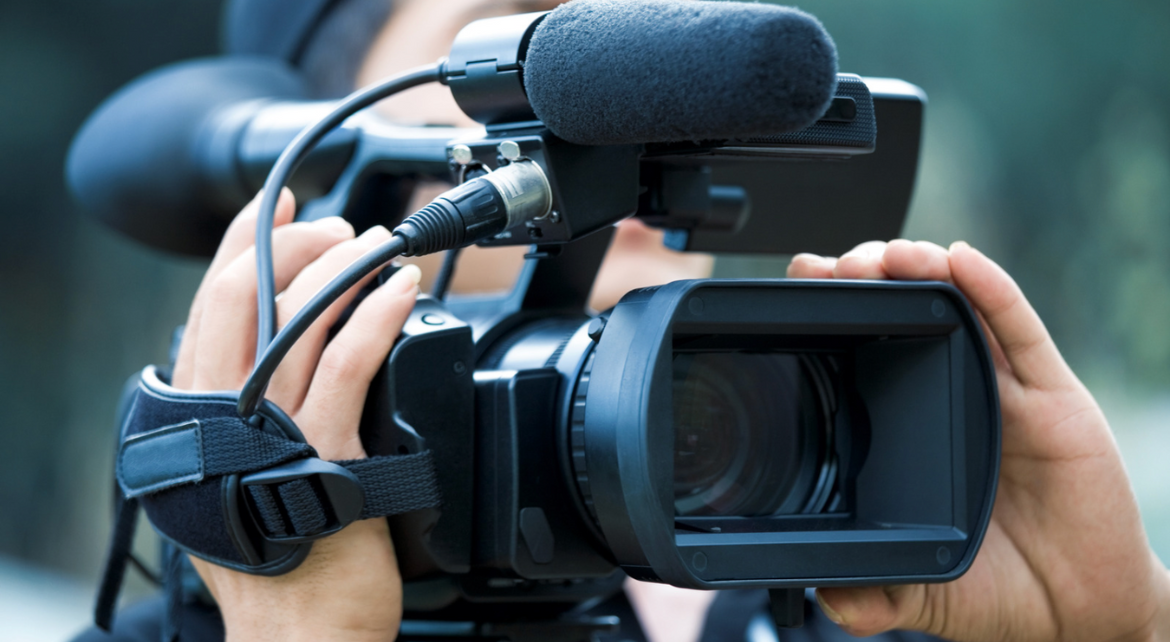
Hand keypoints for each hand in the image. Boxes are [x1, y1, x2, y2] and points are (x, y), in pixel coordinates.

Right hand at [171, 190, 419, 641]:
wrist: (301, 632)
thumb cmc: (283, 558)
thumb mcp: (244, 473)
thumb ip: (247, 413)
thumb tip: (282, 350)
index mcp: (200, 411)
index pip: (214, 304)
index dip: (247, 243)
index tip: (285, 206)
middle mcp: (223, 412)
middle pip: (245, 295)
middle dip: (296, 244)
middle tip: (341, 230)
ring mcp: (272, 429)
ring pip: (299, 320)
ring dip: (344, 268)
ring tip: (379, 246)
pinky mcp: (325, 450)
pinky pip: (349, 364)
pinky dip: (376, 315)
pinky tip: (399, 290)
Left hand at [790, 240, 1169, 641]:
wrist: (1081, 616)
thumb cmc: (1000, 591)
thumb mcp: (921, 593)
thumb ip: (873, 593)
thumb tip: (822, 598)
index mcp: (912, 430)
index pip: (863, 352)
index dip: (830, 315)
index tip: (797, 286)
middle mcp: (954, 397)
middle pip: (906, 314)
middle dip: (867, 278)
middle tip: (833, 266)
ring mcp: (1003, 392)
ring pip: (958, 309)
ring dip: (921, 270)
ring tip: (886, 254)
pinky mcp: (1053, 397)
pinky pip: (1019, 333)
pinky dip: (991, 292)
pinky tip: (960, 263)